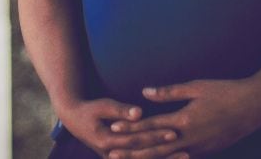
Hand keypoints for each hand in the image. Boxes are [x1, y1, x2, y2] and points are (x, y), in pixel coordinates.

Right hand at [56, 98, 185, 158]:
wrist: (74, 120)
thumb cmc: (89, 109)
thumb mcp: (102, 106)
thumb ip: (120, 110)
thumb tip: (140, 112)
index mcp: (107, 142)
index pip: (137, 140)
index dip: (155, 136)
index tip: (173, 131)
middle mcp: (112, 155)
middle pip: (143, 156)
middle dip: (165, 152)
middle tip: (186, 147)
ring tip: (185, 156)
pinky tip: (170, 158)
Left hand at [109, 78, 260, 157]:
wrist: (255, 107)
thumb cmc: (225, 91)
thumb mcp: (196, 87)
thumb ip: (169, 92)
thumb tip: (144, 92)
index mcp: (185, 120)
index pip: (151, 126)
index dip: (131, 128)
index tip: (114, 129)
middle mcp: (190, 139)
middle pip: (154, 147)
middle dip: (131, 151)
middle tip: (110, 153)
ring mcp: (199, 149)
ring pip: (166, 157)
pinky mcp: (206, 151)